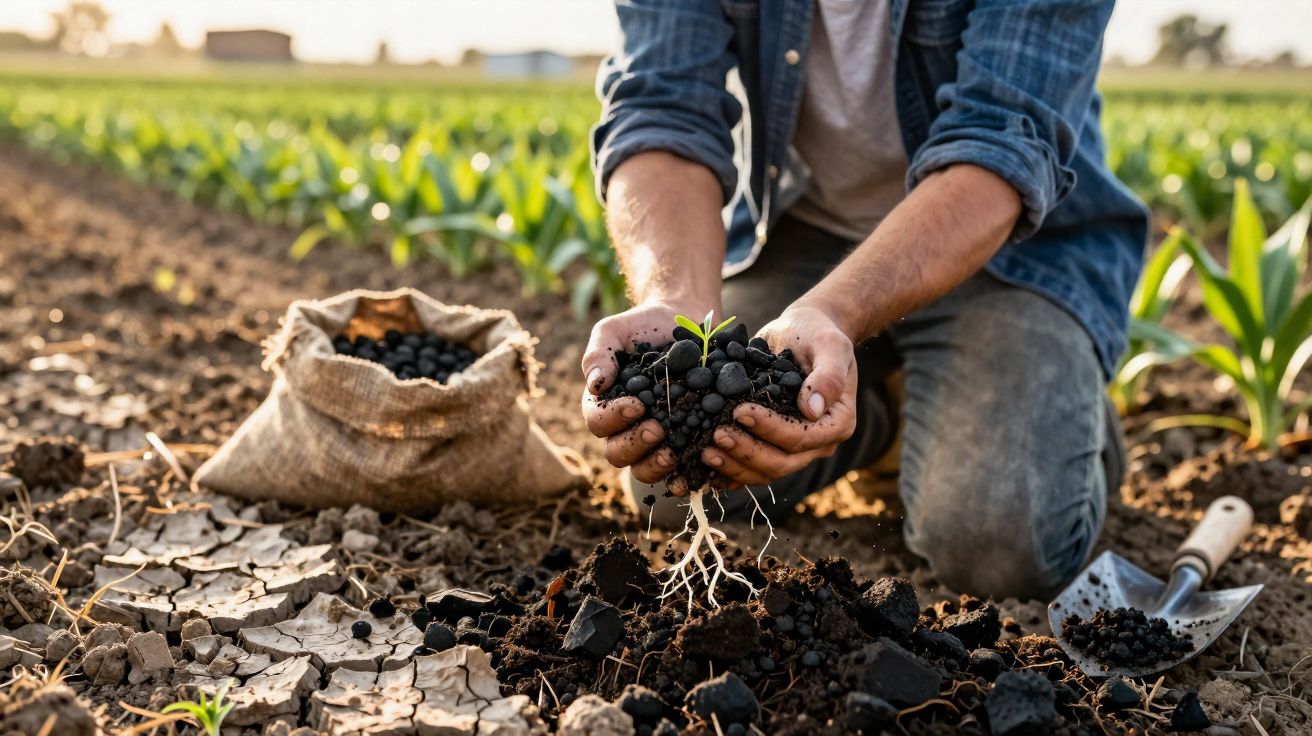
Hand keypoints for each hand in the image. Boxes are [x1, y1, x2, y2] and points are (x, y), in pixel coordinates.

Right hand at [581, 299, 718, 482]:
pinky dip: (685, 476)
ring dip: (656, 465)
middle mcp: (624, 429)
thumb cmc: (643, 326)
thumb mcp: (615, 331)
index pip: (598, 422)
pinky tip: (695, 471)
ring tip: (674, 451)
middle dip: (635, 445)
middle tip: (657, 429)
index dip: (613, 419)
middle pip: (617, 453)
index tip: (636, 404)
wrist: (684, 321)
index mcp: (603, 405)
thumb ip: (600, 353)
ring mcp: (654, 440)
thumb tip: (595, 384)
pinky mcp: (683, 443)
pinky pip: (679, 470)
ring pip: (644, 469)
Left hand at [700, 302, 857, 486]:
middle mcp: (818, 442)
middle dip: (746, 452)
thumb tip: (812, 409)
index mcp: (837, 422)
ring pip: (765, 471)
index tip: (739, 410)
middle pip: (782, 463)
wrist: (802, 332)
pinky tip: (703, 463)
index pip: (801, 437)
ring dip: (734, 465)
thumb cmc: (816, 333)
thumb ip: (828, 375)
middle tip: (716, 435)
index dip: (769, 429)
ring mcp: (796, 449)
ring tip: (704, 450)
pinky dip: (729, 471)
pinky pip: (752, 469)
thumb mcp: (829, 344)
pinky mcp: (774, 446)